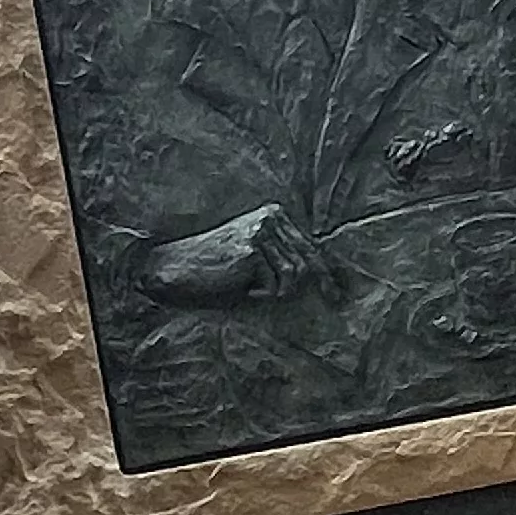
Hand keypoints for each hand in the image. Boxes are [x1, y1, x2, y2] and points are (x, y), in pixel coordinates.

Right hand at [147, 203, 339, 300]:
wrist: (178, 268)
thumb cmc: (216, 268)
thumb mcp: (255, 257)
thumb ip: (284, 258)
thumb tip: (322, 277)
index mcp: (273, 214)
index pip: (309, 245)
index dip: (325, 272)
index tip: (337, 294)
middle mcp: (270, 218)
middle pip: (307, 259)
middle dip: (316, 284)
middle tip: (332, 300)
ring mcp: (261, 232)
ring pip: (294, 274)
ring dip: (275, 291)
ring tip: (250, 289)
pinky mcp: (252, 250)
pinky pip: (275, 284)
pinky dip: (260, 294)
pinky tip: (239, 288)